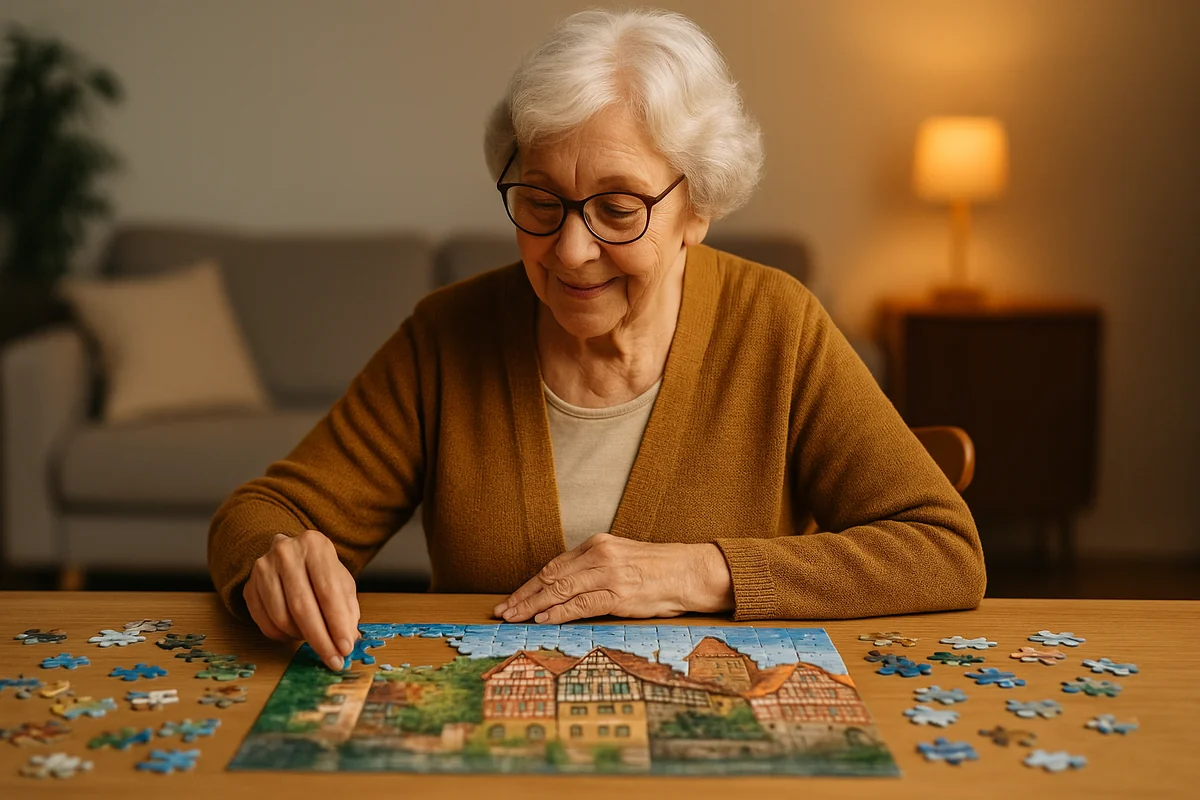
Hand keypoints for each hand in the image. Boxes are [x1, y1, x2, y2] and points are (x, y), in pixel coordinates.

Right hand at [243, 529, 360, 670]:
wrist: (292, 555)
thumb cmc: (321, 571)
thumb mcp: (341, 582)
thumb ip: (347, 608)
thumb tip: (347, 641)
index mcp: (315, 545)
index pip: (328, 591)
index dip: (337, 624)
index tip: (346, 648)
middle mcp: (285, 553)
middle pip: (302, 606)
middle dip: (320, 639)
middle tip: (333, 660)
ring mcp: (262, 569)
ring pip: (281, 617)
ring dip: (302, 637)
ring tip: (316, 639)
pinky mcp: (248, 587)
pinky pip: (265, 623)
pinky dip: (283, 636)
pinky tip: (296, 633)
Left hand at [493, 533, 732, 623]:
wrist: (689, 572)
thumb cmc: (656, 569)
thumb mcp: (619, 558)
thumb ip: (592, 568)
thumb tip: (562, 589)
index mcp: (597, 544)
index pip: (553, 566)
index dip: (529, 584)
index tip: (512, 598)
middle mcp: (599, 555)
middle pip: (550, 578)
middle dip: (523, 596)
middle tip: (503, 611)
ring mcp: (608, 574)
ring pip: (560, 590)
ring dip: (533, 606)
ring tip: (515, 618)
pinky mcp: (618, 594)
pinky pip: (581, 604)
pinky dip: (558, 612)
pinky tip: (542, 619)